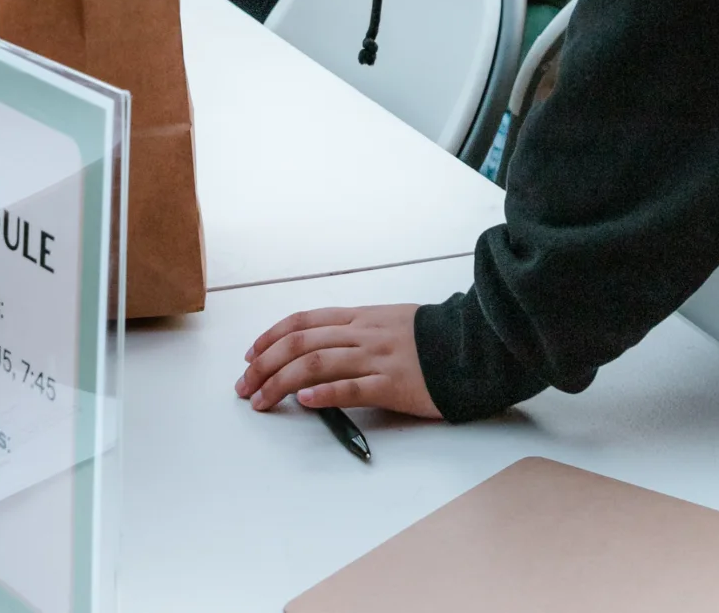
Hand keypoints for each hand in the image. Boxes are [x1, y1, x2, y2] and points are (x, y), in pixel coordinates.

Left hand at [235, 305, 439, 417]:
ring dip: (280, 382)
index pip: (302, 321)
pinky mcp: (394, 385)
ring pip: (317, 364)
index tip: (249, 356)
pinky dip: (324, 393)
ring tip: (260, 399)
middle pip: (300, 343)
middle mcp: (362, 334)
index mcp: (358, 318)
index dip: (270, 337)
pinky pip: (353, 387)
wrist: (474, 346)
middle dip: (264, 364)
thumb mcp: (388, 321)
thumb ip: (355, 331)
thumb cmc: (431, 339)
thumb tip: (320, 346)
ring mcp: (377, 358)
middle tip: (244, 387)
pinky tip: (303, 401)